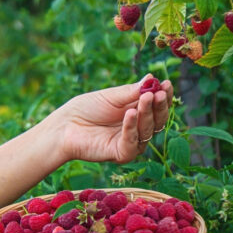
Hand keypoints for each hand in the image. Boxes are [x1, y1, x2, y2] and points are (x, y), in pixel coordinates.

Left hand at [55, 76, 172, 163]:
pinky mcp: (122, 154)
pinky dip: (132, 127)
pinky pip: (133, 142)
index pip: (157, 105)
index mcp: (137, 112)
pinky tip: (130, 113)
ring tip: (145, 98)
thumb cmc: (86, 109)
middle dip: (160, 105)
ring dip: (147, 113)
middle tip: (159, 93)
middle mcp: (138, 128)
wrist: (65, 126)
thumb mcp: (111, 96)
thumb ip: (132, 91)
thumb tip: (152, 78)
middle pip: (158, 119)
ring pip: (148, 130)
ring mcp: (131, 142)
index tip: (167, 84)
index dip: (164, 96)